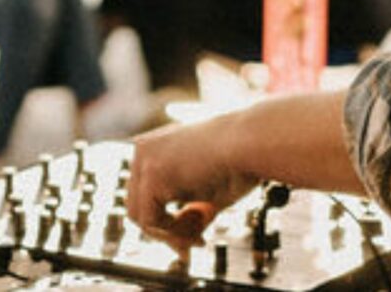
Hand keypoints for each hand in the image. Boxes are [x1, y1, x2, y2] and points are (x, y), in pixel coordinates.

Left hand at [124, 113, 259, 249]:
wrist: (254, 143)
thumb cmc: (240, 161)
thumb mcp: (207, 194)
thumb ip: (188, 215)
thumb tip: (180, 247)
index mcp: (155, 148)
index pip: (144, 195)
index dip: (167, 222)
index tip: (194, 237)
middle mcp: (144, 149)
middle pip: (137, 207)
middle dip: (167, 232)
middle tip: (194, 244)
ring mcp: (144, 160)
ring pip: (140, 217)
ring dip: (171, 235)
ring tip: (199, 236)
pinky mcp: (152, 175)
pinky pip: (150, 221)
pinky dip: (173, 233)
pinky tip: (199, 226)